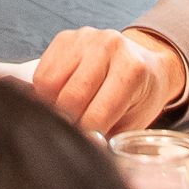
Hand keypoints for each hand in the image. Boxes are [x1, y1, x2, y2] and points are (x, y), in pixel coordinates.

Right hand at [27, 25, 187, 132]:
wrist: (147, 64)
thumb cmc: (140, 96)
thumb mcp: (135, 122)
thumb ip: (110, 138)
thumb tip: (84, 151)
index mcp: (132, 70)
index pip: (96, 115)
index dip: (88, 137)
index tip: (86, 144)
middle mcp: (108, 46)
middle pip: (70, 98)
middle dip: (70, 122)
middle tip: (77, 128)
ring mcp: (84, 38)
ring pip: (50, 85)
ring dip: (55, 106)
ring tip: (71, 111)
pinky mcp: (65, 37)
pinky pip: (41, 74)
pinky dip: (47, 92)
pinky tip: (63, 95)